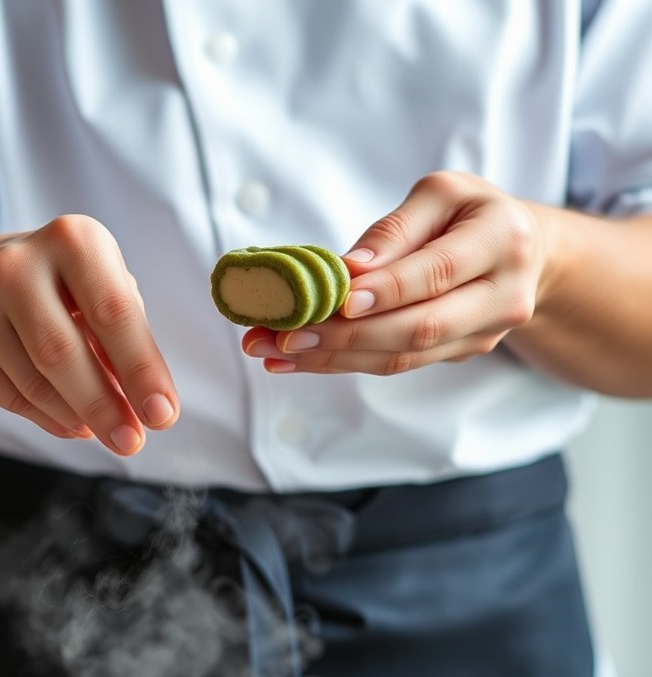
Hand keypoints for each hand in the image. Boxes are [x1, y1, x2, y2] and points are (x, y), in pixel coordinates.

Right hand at [0, 214, 178, 453]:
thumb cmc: (65, 291)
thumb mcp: (105, 292)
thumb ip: (129, 339)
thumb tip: (144, 404)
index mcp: (72, 240)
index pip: (114, 312)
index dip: (142, 370)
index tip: (163, 416)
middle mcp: (17, 265)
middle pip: (64, 352)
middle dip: (104, 406)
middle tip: (132, 443)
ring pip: (37, 384)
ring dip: (79, 417)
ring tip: (107, 432)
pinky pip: (12, 399)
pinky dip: (51, 419)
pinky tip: (73, 423)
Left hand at [241, 171, 543, 375]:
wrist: (522, 252)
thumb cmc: (471, 214)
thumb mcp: (440, 194)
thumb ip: (394, 230)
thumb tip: (347, 270)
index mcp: (502, 241)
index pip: (436, 273)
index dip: (385, 292)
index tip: (335, 301)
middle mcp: (502, 296)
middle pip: (417, 328)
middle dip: (343, 337)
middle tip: (282, 337)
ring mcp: (482, 335)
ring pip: (401, 357)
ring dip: (331, 359)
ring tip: (272, 352)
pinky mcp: (457, 355)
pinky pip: (394, 365)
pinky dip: (341, 363)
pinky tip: (296, 360)